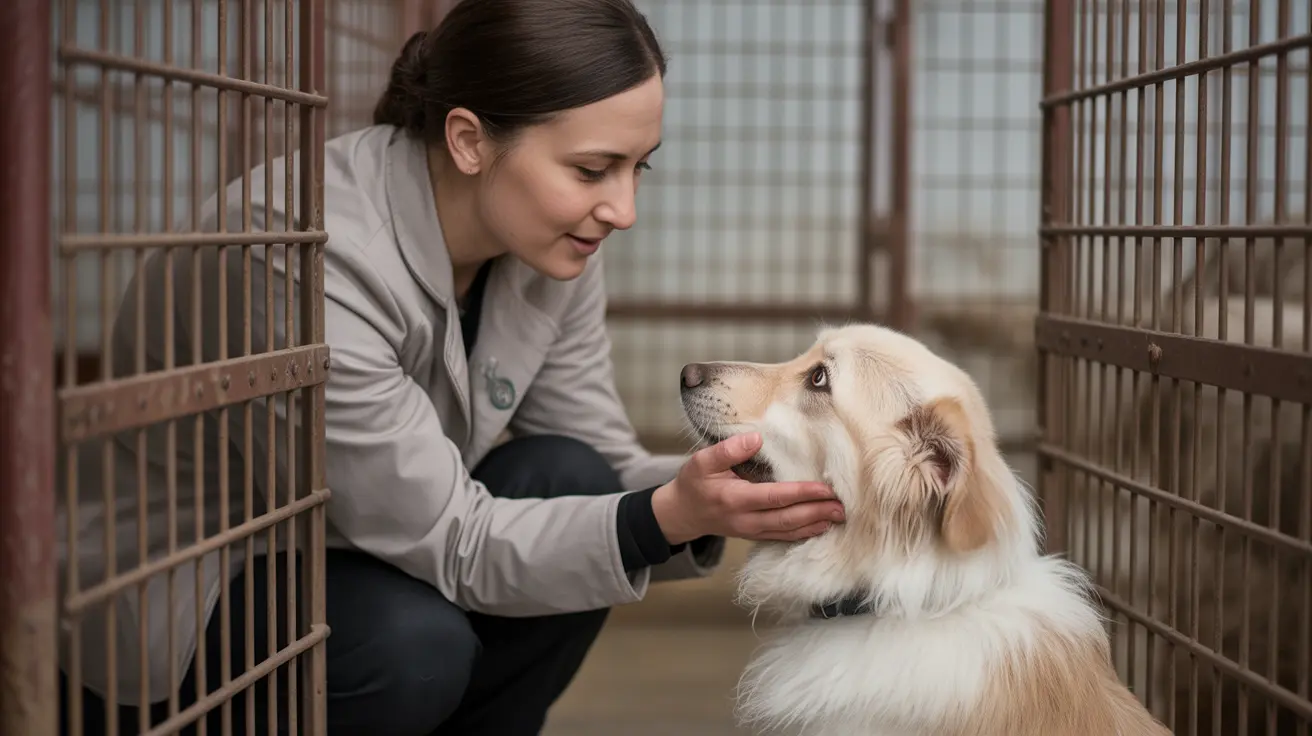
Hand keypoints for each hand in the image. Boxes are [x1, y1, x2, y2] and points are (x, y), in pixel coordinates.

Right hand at [651, 432, 844, 544]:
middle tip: (842, 507)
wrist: (681, 514)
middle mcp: (745, 519)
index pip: (774, 497)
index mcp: (734, 498)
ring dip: (815, 525)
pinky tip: (820, 527)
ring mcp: (750, 530)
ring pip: (787, 532)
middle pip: (787, 519)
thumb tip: (756, 438)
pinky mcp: (753, 535)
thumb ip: (728, 450)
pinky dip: (803, 533)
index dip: (801, 494)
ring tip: (838, 517)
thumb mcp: (702, 461)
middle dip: (816, 513)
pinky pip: (782, 537)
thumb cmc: (693, 483)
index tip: (825, 489)